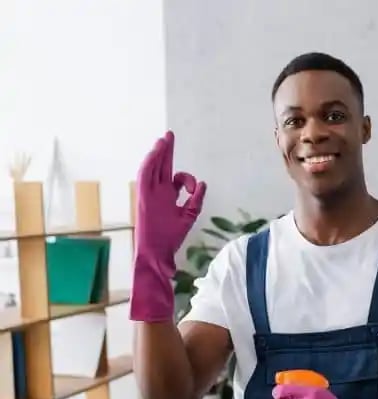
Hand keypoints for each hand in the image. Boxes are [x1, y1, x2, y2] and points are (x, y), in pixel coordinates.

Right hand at [129, 131, 206, 321]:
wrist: (157, 253)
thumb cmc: (170, 239)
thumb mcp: (188, 216)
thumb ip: (196, 200)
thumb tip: (203, 183)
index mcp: (168, 198)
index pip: (175, 179)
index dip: (186, 177)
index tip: (195, 187)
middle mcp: (158, 193)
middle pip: (162, 168)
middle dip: (167, 152)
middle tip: (169, 136)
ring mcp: (149, 194)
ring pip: (152, 168)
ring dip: (158, 154)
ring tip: (164, 140)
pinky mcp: (143, 196)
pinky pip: (145, 176)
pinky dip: (150, 163)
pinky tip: (157, 152)